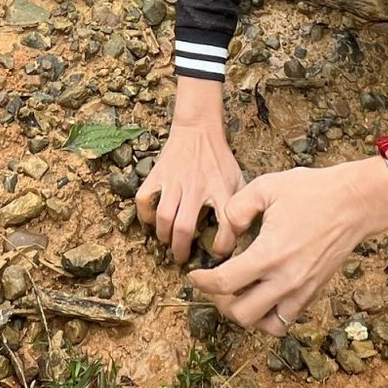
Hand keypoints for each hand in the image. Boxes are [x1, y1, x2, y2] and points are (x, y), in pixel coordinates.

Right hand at [137, 85, 244, 262]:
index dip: (223, 246)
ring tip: (167, 241)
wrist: (199, 128)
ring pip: (164, 217)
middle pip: (184, 228)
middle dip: (181, 249)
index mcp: (220, 190)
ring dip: (163, 235)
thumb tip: (242, 232)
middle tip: (181, 258)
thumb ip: (240, 205)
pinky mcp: (158, 174)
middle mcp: (196, 188)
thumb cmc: (219, 158)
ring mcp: (174, 181)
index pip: (226, 225)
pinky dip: (145, 214)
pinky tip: (152, 220)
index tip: (218, 253)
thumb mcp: (238, 179)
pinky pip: (144, 198)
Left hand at [187, 158, 387, 334]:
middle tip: (215, 284)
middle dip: (220, 301)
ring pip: (264, 324)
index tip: (194, 275)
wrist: (354, 202)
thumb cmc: (310, 190)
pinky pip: (285, 319)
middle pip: (241, 314)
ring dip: (244, 314)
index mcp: (269, 253)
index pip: (225, 283)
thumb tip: (223, 238)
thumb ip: (235, 211)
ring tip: (237, 294)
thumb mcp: (265, 187)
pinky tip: (261, 296)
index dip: (202, 282)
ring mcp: (302, 290)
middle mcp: (286, 280)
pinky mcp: (313, 292)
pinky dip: (267, 316)